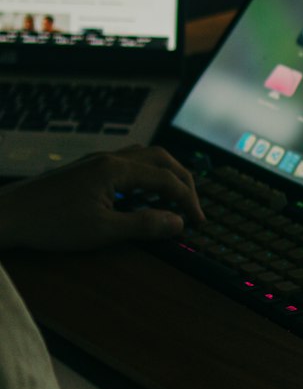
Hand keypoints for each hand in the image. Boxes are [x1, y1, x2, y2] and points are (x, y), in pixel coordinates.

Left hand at [0, 145, 204, 252]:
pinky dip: (145, 175)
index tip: (198, 221)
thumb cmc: (50, 223)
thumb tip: (177, 223)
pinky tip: (140, 195)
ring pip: (144, 157)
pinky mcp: (86, 170)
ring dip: (164, 174)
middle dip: (183, 180)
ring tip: (173, 198)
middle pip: (161, 159)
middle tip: (194, 205)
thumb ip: (143, 225)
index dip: (187, 200)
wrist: (9, 214)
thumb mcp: (102, 231)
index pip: (167, 179)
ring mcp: (96, 162)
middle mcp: (109, 159)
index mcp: (116, 169)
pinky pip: (127, 163)